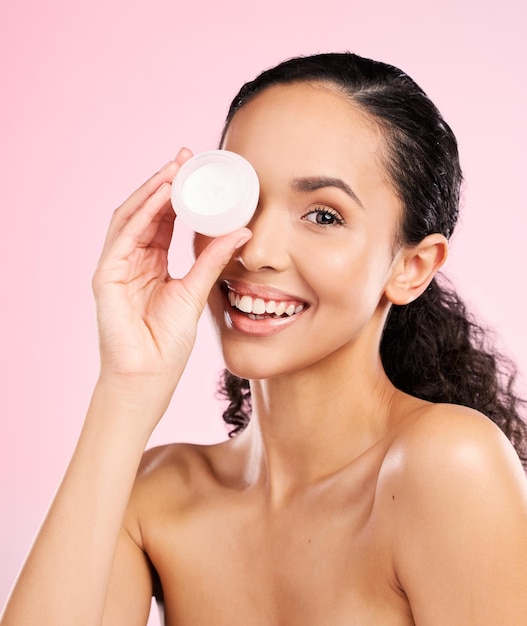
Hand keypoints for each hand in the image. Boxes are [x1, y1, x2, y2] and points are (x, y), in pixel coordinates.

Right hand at [92, 148, 250, 392]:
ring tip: (175, 168)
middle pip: (146, 211)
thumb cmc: (168, 342)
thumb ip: (214, 260)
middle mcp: (132, 259)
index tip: (197, 170)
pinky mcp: (107, 276)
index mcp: (152, 263)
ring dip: (152, 190)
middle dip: (165, 182)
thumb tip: (243, 232)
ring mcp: (116, 266)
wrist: (149, 377)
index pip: (163, 219)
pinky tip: (161, 195)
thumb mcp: (197, 291)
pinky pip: (124, 237)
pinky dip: (143, 213)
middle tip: (186, 157)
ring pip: (131, 216)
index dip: (179, 194)